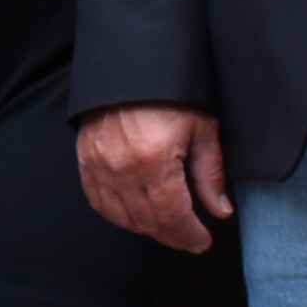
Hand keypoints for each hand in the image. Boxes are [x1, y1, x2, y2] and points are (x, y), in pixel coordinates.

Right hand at [78, 102, 236, 253]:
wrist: (133, 64)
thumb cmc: (171, 93)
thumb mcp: (202, 129)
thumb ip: (211, 174)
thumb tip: (220, 210)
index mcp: (155, 160)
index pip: (172, 216)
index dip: (189, 235)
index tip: (202, 242)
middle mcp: (123, 168)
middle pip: (148, 221)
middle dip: (172, 236)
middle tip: (189, 239)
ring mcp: (100, 166)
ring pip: (122, 217)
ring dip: (146, 228)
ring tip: (166, 228)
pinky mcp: (86, 159)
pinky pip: (98, 201)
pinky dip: (117, 215)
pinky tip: (134, 216)